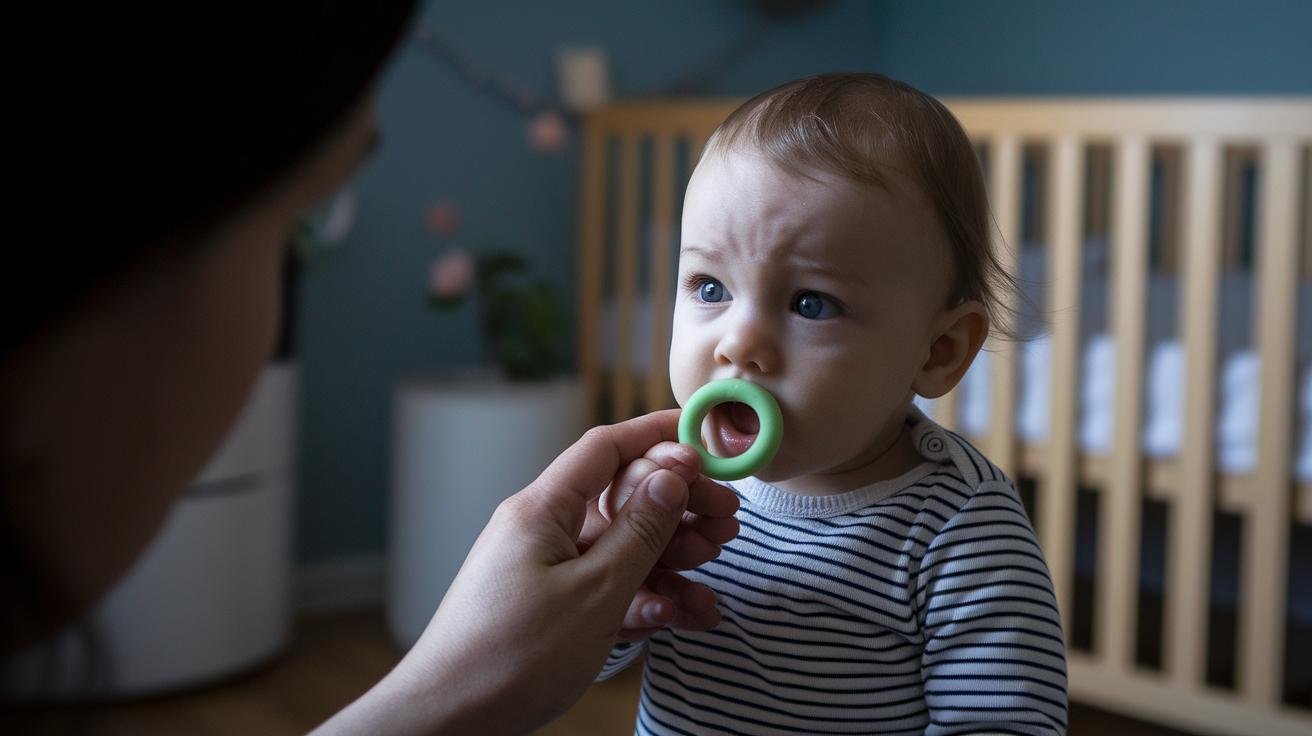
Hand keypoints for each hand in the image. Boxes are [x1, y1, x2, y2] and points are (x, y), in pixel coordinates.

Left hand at [316, 409, 738, 735]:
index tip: (706, 441)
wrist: (450, 722)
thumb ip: (640, 531)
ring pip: (622, 549)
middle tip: (728, 522)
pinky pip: (607, 588)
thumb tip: (672, 474)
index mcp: (543, 510)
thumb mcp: (595, 591)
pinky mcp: (552, 609)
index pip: (605, 449)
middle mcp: (543, 532)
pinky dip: (646, 598)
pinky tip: (682, 615)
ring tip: (712, 570)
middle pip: (622, 499)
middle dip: (680, 508)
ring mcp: (547, 571)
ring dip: (672, 558)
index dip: (657, 437)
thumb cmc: (511, 656)